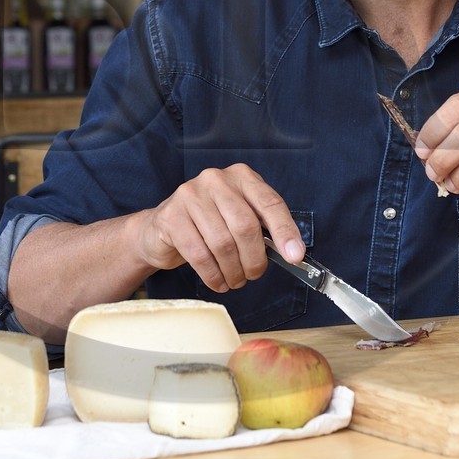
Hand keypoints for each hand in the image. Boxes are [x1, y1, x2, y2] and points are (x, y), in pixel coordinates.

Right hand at [135, 164, 303, 292]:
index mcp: (241, 176)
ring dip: (233, 271)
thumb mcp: (238, 217)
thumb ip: (262, 227)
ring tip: (235, 280)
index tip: (295, 256)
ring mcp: (190, 195)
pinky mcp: (171, 217)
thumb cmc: (209, 225)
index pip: (270, 203)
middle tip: (253, 275)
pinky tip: (218, 281)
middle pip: (245, 226)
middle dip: (254, 259)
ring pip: (223, 243)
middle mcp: (216, 179)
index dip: (285, 231)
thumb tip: (291, 253)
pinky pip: (200, 255)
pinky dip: (213, 275)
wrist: (163, 229)